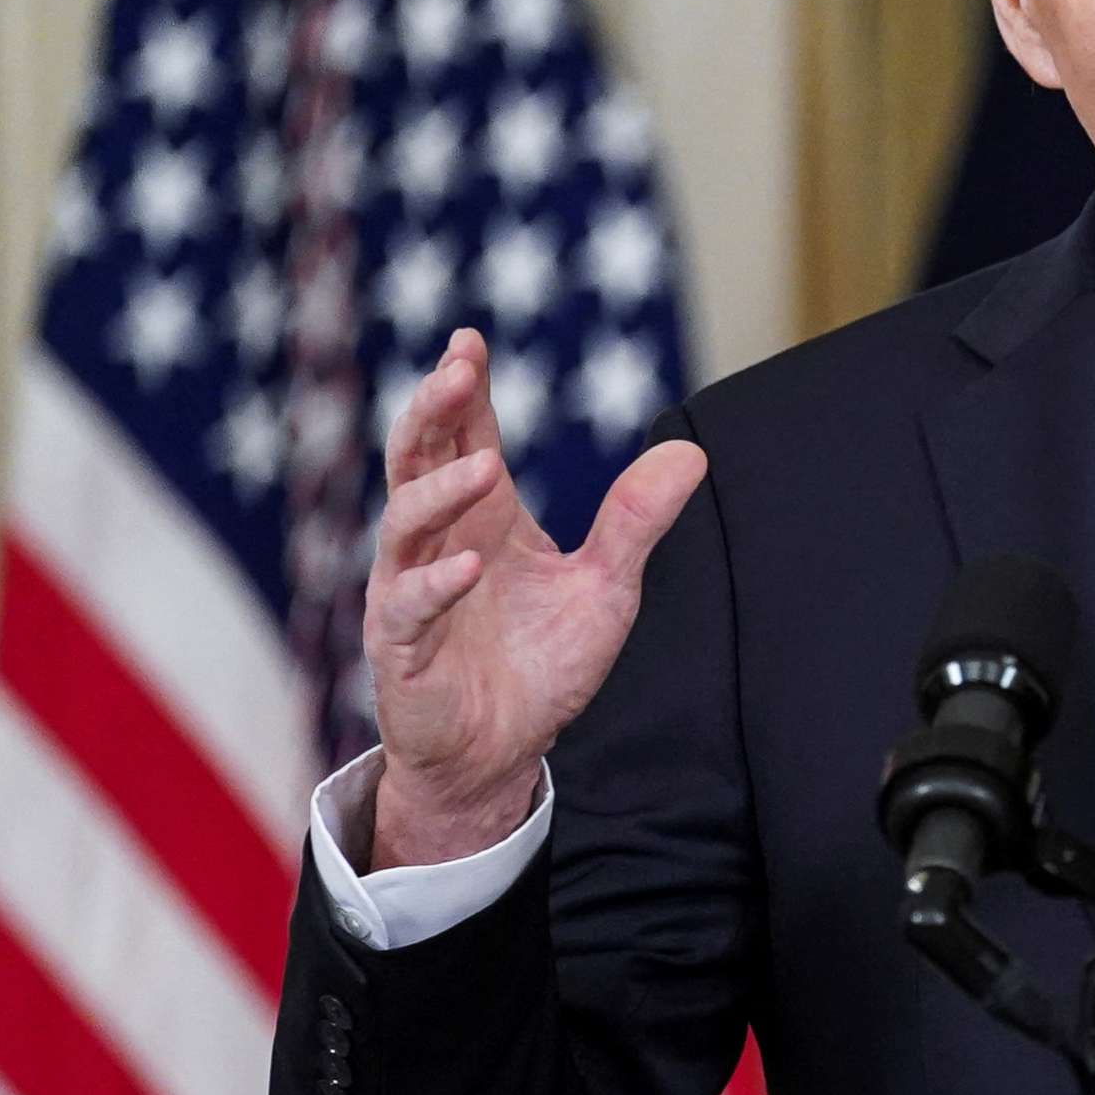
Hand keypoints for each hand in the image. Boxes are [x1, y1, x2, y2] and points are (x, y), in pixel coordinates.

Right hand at [364, 327, 706, 867]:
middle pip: (418, 458)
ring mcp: (409, 590)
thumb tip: (692, 451)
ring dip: (439, 490)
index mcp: (484, 516)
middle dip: (432, 412)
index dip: (463, 388)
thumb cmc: (542, 665)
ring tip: (484, 468)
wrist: (500, 754)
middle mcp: (438, 541)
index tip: (470, 341)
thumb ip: (636, 522)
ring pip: (403, 522)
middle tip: (456, 370)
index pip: (465, 435)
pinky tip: (467, 567)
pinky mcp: (401, 649)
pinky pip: (407, 607)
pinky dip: (434, 584)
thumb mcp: (606, 588)